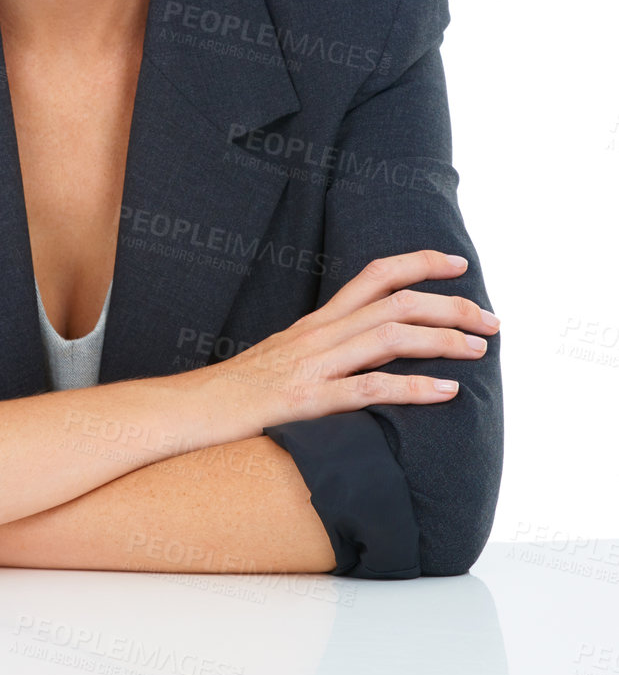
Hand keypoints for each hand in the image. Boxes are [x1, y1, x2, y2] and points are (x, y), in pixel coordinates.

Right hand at [212, 250, 498, 434]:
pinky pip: (368, 388)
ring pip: (388, 336)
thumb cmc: (231, 393)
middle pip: (395, 302)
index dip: (420, 264)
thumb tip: (360, 357)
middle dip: (452, 306)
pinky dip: (413, 387)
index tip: (460, 265)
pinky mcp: (304, 402)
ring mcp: (310, 366)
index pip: (374, 276)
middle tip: (492, 320)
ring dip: (442, 339)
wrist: (184, 411)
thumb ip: (320, 353)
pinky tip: (445, 392)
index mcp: (314, 324)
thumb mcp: (280, 360)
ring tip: (479, 348)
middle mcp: (316, 335)